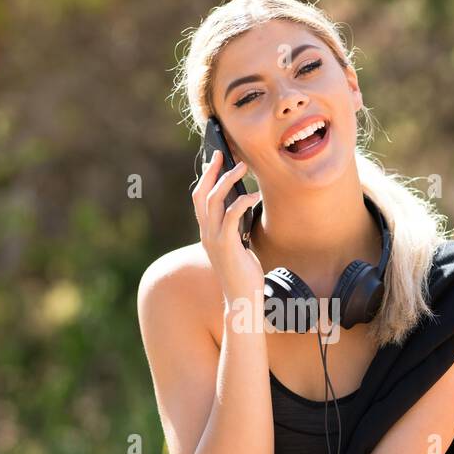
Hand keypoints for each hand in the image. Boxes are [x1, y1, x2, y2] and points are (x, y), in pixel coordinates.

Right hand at [192, 148, 264, 304]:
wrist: (242, 299)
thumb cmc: (243, 273)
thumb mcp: (237, 245)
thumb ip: (235, 227)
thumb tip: (243, 204)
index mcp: (207, 232)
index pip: (199, 199)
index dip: (205, 178)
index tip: (213, 161)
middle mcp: (206, 233)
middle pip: (202, 194)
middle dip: (212, 171)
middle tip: (224, 154)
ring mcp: (214, 239)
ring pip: (215, 200)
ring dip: (228, 180)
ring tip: (242, 167)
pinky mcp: (227, 245)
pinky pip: (232, 215)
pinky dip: (242, 201)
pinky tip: (253, 195)